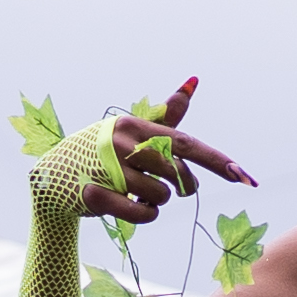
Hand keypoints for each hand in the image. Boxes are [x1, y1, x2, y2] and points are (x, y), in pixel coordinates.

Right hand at [67, 78, 254, 229]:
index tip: (243, 176)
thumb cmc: (102, 153)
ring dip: (155, 201)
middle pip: (177, 174)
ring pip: (161, 196)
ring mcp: (109, 169)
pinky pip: (143, 214)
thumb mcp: (133, 131)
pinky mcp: (98, 194)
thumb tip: (194, 81)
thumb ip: (166, 117)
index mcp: (136, 126)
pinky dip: (145, 216)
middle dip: (180, 186)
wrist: (53, 177)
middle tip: (162, 185)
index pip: (186, 144)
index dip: (217, 161)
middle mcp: (123, 143)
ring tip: (135, 193)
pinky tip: (130, 207)